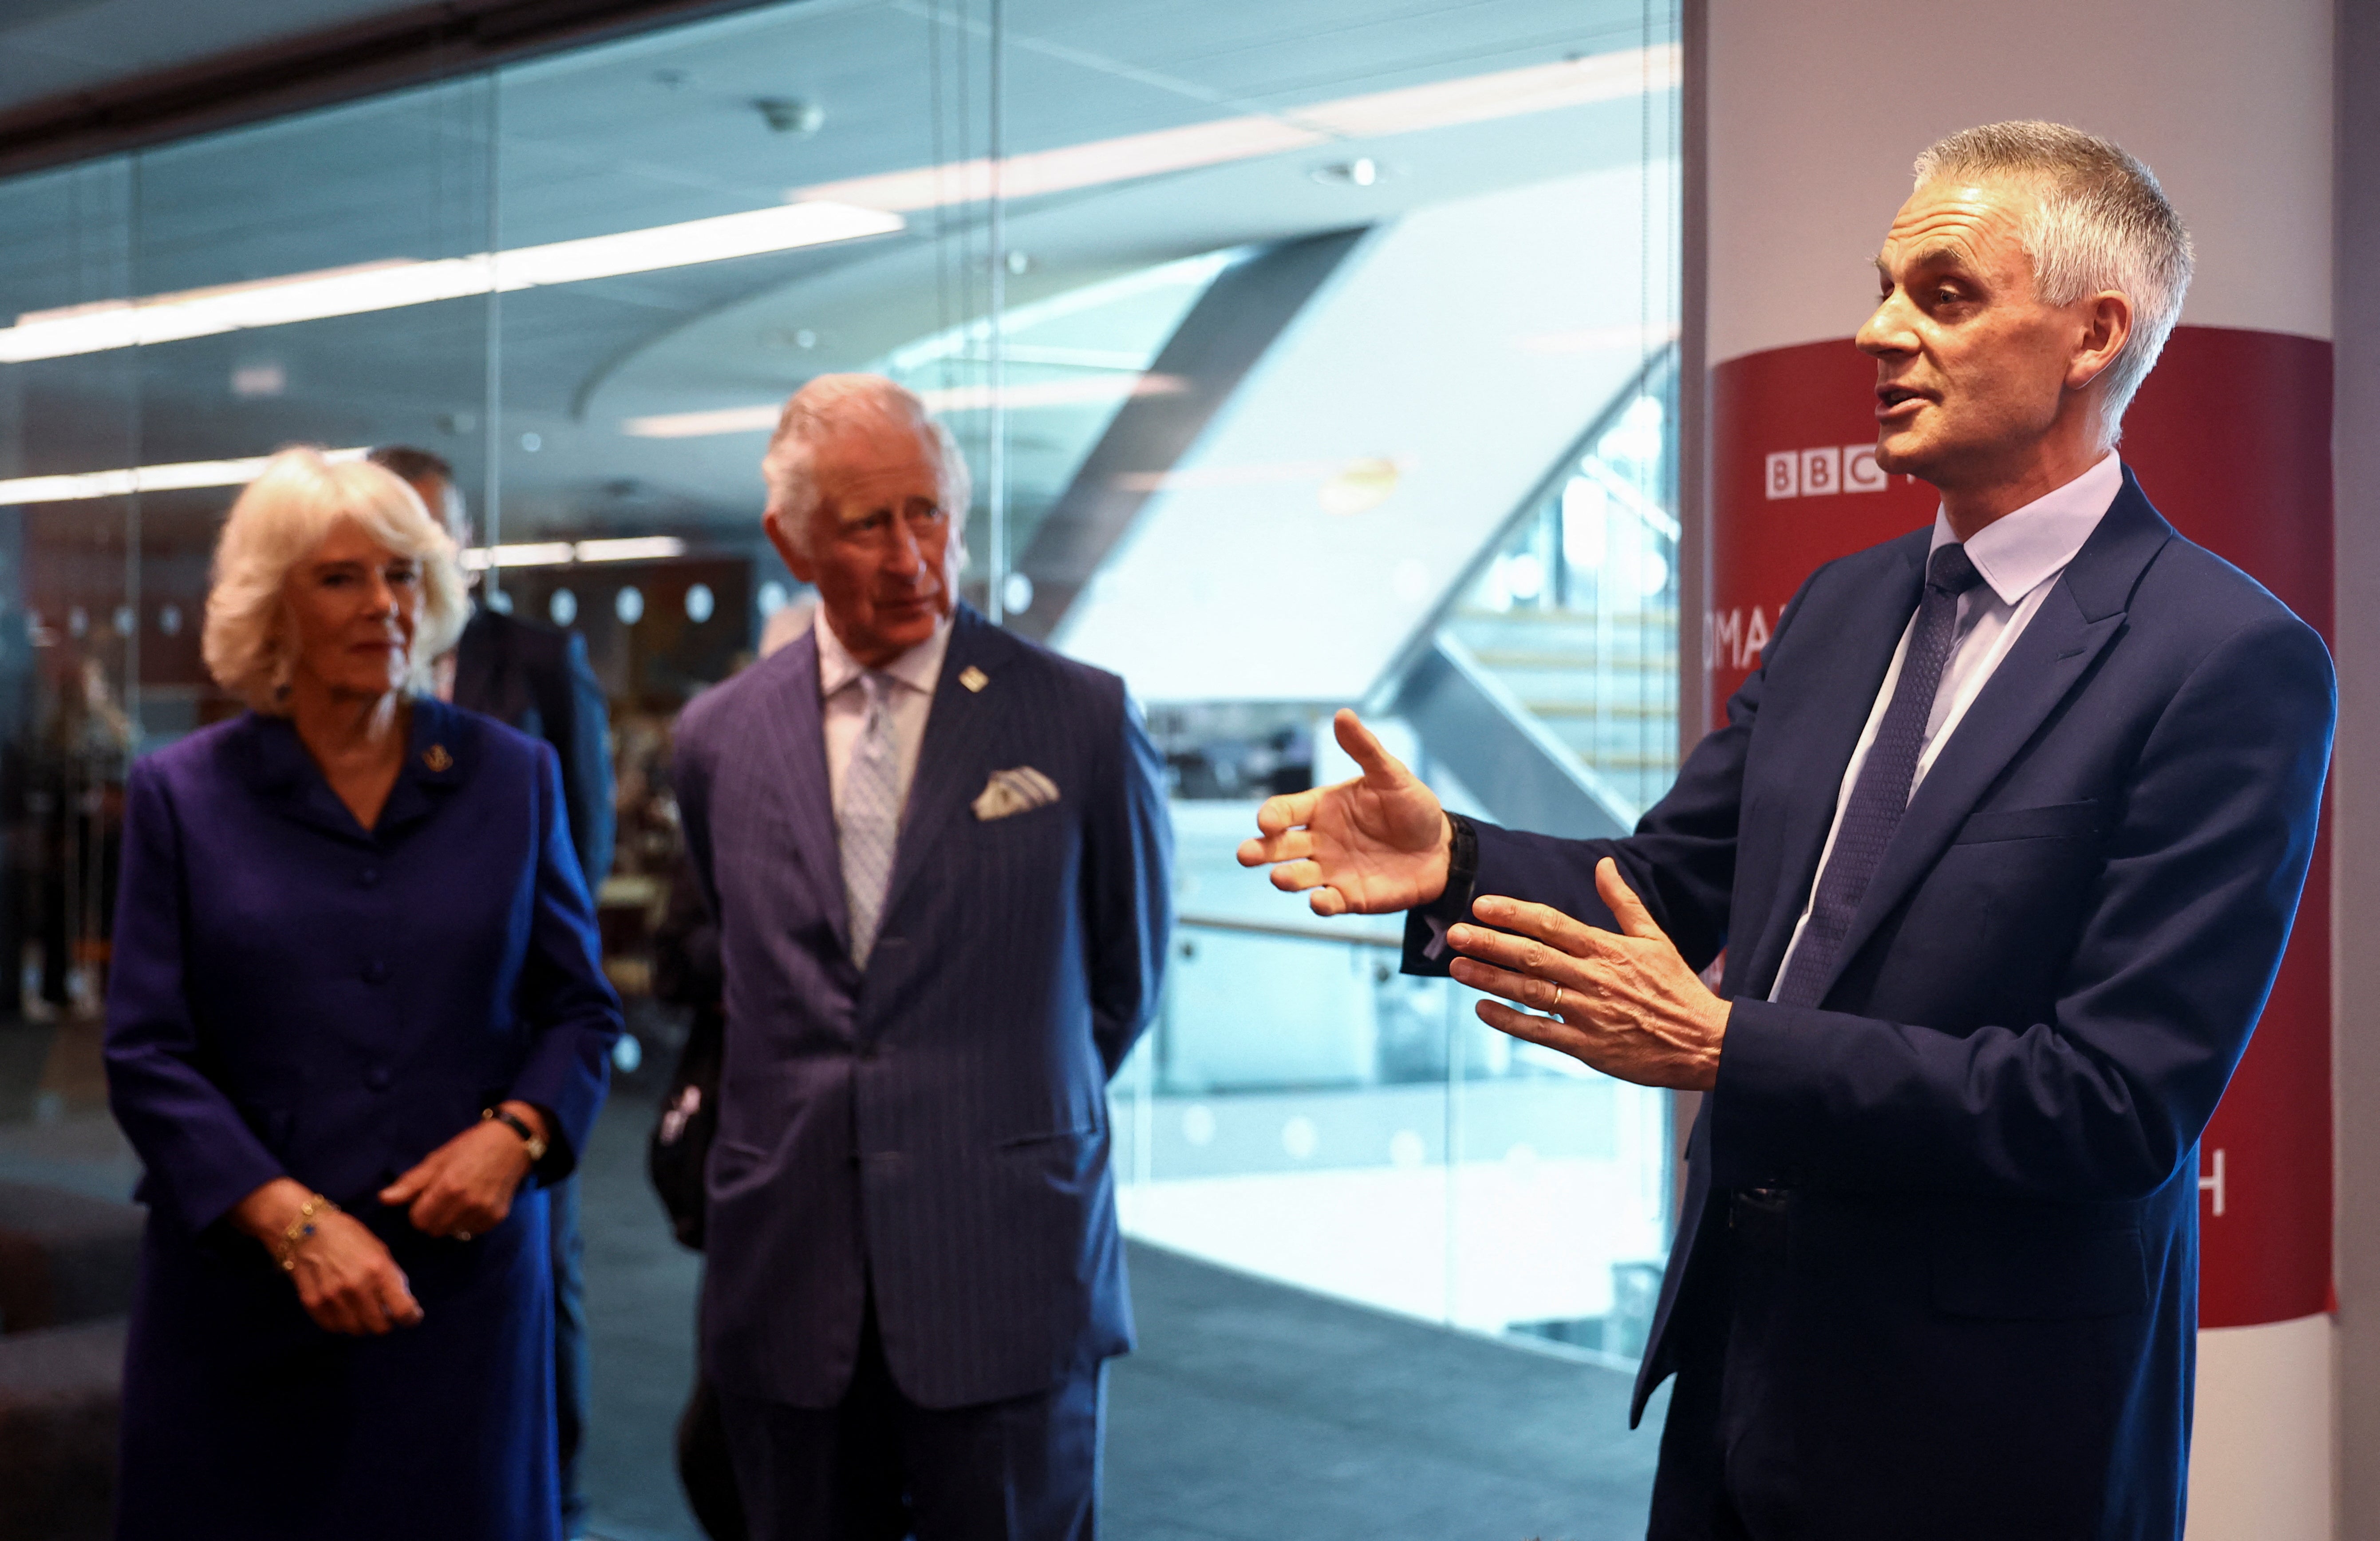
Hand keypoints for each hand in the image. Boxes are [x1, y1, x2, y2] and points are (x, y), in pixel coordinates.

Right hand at [233, 1178, 422, 1334]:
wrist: (306, 1229)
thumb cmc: (348, 1236)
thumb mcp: (379, 1250)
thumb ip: (392, 1277)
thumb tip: (403, 1302)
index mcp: (378, 1270)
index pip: (403, 1311)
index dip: (410, 1318)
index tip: (410, 1317)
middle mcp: (356, 1287)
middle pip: (380, 1328)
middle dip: (385, 1321)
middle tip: (383, 1311)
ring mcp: (333, 1298)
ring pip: (357, 1330)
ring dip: (363, 1323)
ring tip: (361, 1308)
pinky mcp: (313, 1304)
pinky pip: (334, 1327)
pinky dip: (342, 1322)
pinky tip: (343, 1307)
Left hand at [378, 1104, 542, 1239]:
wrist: (512, 1143)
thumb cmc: (470, 1146)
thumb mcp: (437, 1159)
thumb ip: (411, 1183)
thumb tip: (384, 1199)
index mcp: (449, 1187)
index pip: (418, 1220)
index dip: (418, 1209)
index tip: (426, 1197)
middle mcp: (468, 1203)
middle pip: (434, 1230)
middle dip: (432, 1218)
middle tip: (441, 1198)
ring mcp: (484, 1213)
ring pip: (452, 1233)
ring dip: (450, 1221)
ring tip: (459, 1199)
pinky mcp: (496, 1218)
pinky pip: (471, 1231)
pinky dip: (467, 1221)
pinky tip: (474, 1203)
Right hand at [1237, 710, 1451, 915]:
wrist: (1441, 849)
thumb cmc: (1412, 807)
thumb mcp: (1391, 774)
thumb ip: (1365, 749)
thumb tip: (1342, 714)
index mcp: (1321, 807)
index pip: (1285, 810)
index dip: (1272, 815)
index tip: (1267, 821)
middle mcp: (1318, 840)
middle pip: (1279, 846)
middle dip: (1260, 850)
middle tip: (1245, 855)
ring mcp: (1331, 870)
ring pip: (1297, 876)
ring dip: (1286, 878)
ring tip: (1280, 877)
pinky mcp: (1349, 897)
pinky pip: (1328, 902)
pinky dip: (1321, 903)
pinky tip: (1320, 901)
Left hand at [1447, 858, 1728, 1090]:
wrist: (1705, 1043)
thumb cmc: (1677, 987)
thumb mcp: (1655, 938)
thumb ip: (1623, 902)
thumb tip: (1603, 864)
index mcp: (1608, 949)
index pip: (1552, 923)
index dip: (1514, 913)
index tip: (1482, 905)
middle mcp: (1595, 978)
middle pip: (1533, 955)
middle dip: (1490, 942)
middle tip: (1454, 933)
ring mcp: (1590, 1014)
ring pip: (1531, 992)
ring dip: (1490, 978)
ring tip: (1456, 967)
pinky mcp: (1589, 1048)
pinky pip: (1542, 1032)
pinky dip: (1510, 1021)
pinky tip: (1482, 1009)